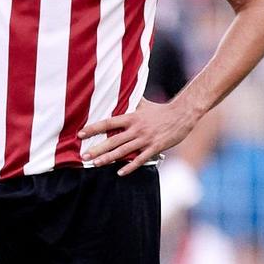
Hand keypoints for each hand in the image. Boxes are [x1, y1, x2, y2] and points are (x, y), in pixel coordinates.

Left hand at [78, 100, 197, 175]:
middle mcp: (136, 129)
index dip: (94, 128)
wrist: (183, 114)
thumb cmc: (161, 110)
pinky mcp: (155, 147)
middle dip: (97, 149)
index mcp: (132, 117)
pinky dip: (130, 166)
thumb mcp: (144, 104)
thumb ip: (131, 102)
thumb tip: (121, 91)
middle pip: (113, 140)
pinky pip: (140, 159)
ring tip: (96, 164)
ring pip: (123, 151)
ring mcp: (146, 139)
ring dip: (108, 158)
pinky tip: (120, 172)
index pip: (108, 122)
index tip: (80, 134)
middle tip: (83, 156)